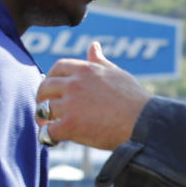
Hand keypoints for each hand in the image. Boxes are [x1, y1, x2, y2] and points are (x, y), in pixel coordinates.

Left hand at [36, 42, 151, 149]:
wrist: (144, 124)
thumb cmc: (134, 100)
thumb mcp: (117, 74)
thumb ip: (100, 62)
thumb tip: (93, 45)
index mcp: (86, 69)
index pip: (57, 68)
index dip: (51, 79)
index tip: (53, 89)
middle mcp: (75, 84)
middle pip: (45, 88)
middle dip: (42, 98)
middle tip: (45, 110)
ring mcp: (71, 104)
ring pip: (43, 109)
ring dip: (43, 119)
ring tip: (49, 127)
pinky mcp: (70, 125)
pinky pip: (47, 131)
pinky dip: (46, 137)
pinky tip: (53, 141)